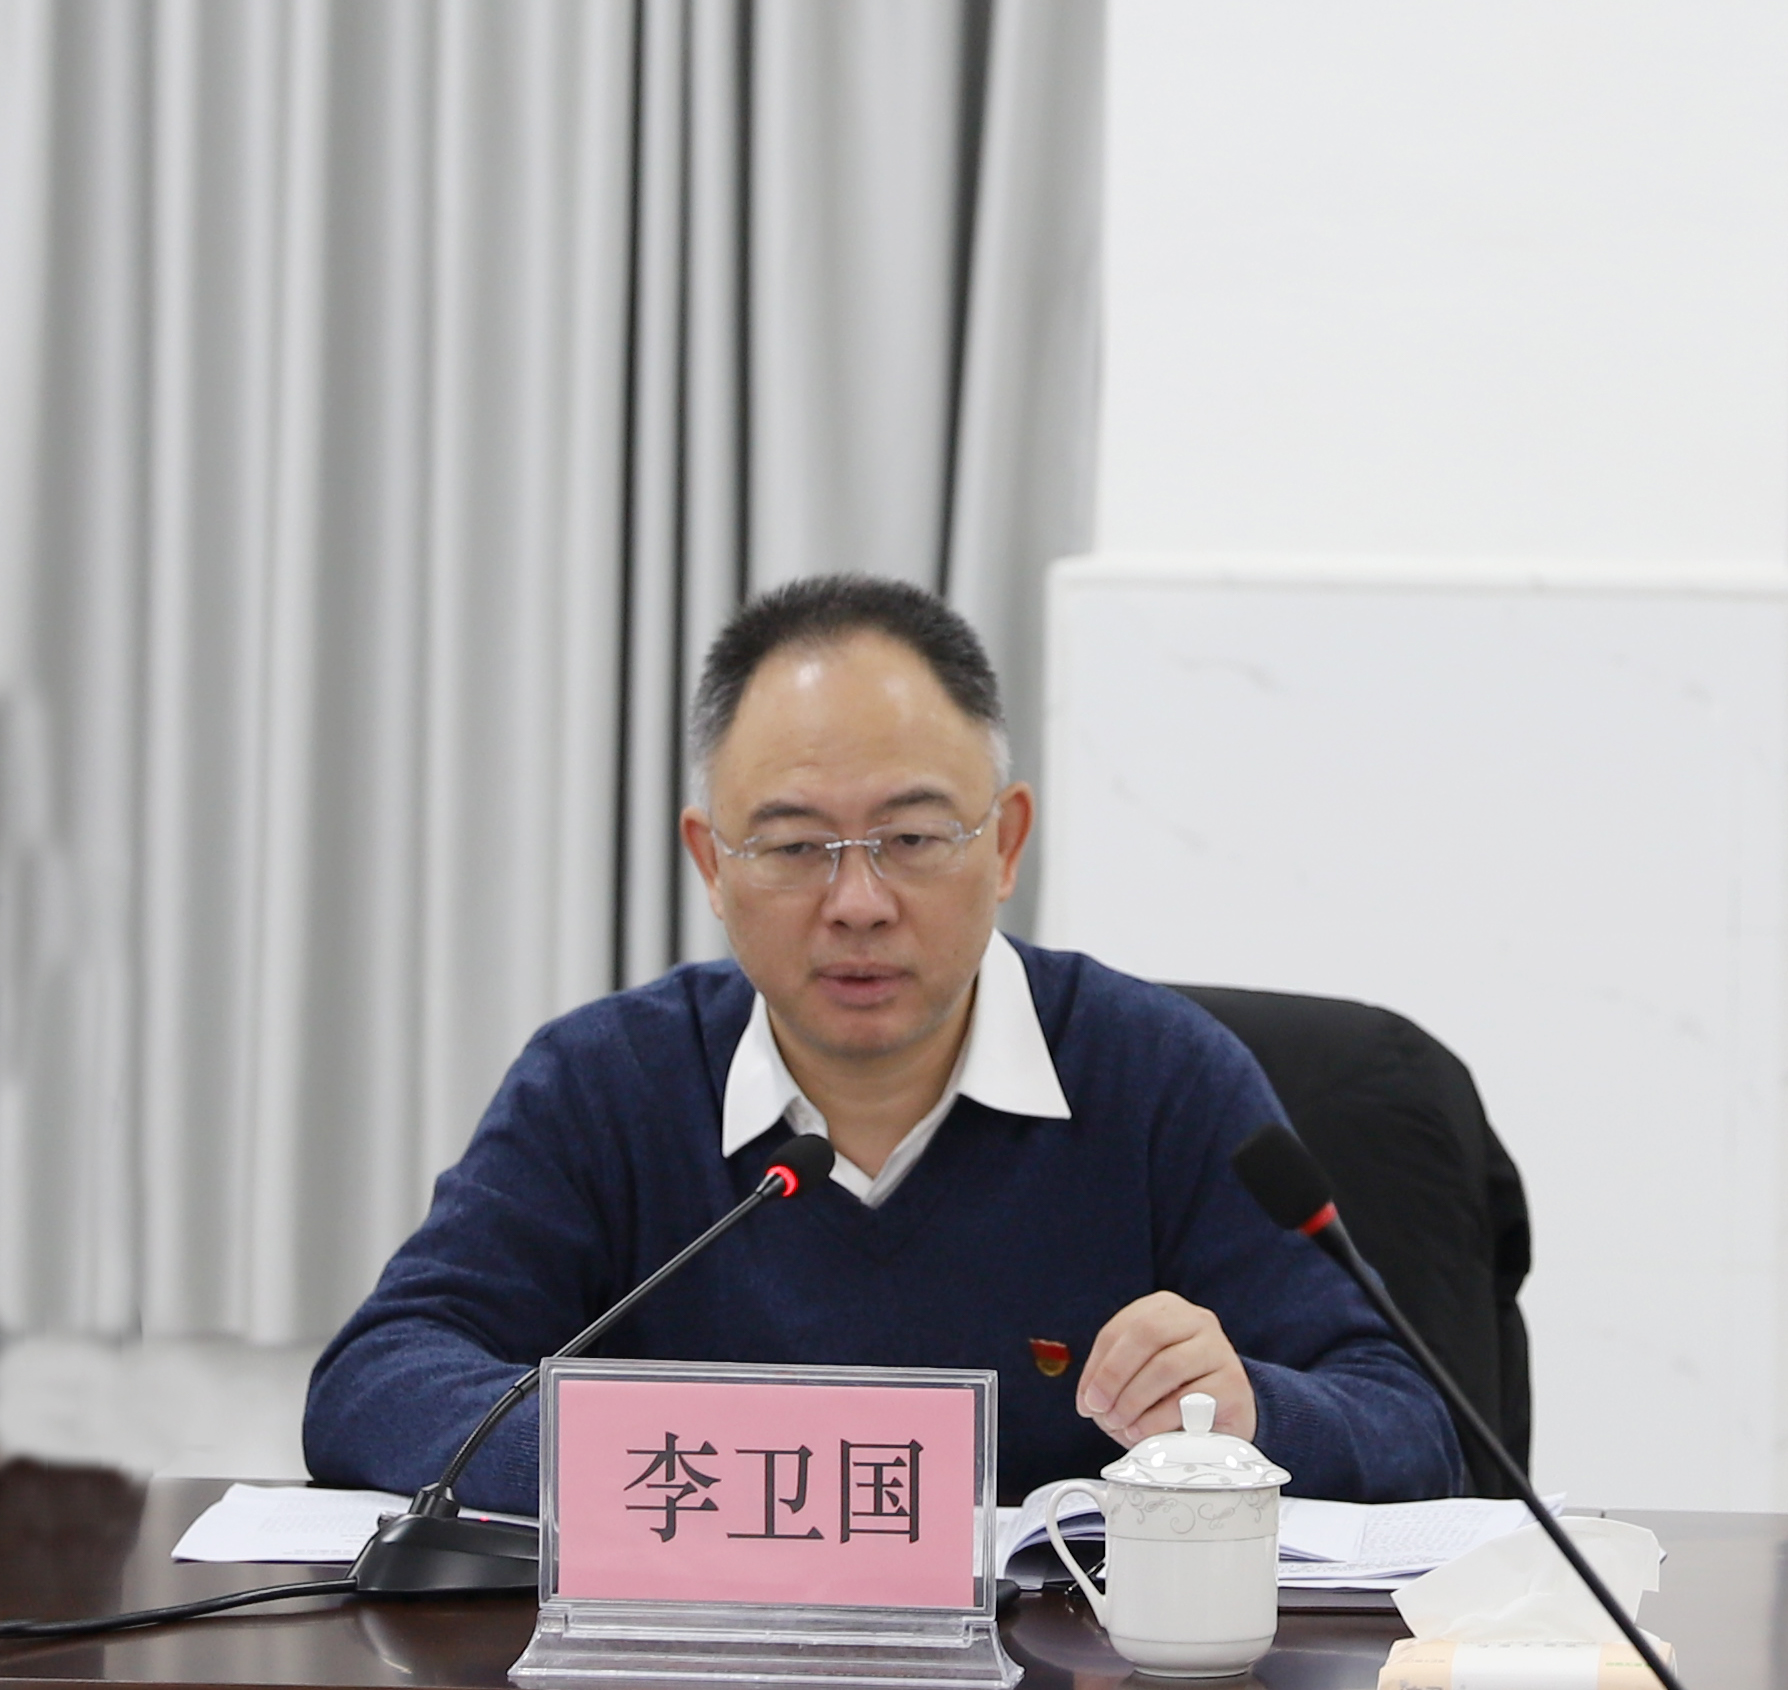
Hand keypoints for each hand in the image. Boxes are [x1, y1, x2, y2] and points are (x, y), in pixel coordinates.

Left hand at [1076, 1291, 1257, 1447]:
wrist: (1224, 1419)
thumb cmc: (1173, 1395)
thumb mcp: (1138, 1379)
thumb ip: (1111, 1382)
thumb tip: (1089, 1402)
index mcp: (1164, 1309)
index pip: (1122, 1327)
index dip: (1098, 1365)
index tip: (1087, 1399)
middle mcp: (1195, 1319)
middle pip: (1146, 1333)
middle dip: (1114, 1375)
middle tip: (1100, 1410)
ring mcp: (1218, 1348)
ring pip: (1167, 1365)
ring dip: (1134, 1400)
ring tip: (1120, 1424)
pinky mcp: (1233, 1383)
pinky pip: (1189, 1399)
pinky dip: (1158, 1419)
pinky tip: (1143, 1432)